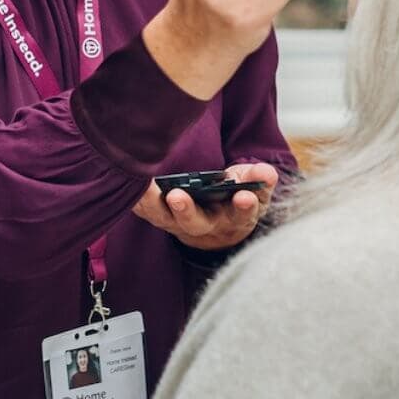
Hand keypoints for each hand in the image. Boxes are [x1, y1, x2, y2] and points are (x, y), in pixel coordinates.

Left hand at [133, 162, 277, 250]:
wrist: (219, 221)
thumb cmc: (236, 196)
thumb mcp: (253, 186)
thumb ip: (260, 179)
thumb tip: (266, 172)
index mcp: (236, 217)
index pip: (243, 214)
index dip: (245, 206)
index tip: (244, 196)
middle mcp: (208, 226)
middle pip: (197, 223)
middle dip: (187, 211)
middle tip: (178, 196)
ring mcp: (183, 224)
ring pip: (167, 220)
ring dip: (155, 205)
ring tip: (145, 189)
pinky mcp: (164, 218)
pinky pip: (148, 213)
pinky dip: (139, 202)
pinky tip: (132, 188)